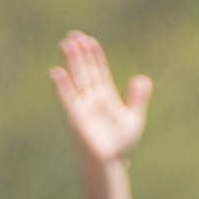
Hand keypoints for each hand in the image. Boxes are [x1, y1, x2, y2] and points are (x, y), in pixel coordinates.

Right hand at [50, 32, 149, 166]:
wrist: (111, 164)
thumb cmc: (120, 144)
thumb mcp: (133, 118)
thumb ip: (138, 98)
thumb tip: (142, 78)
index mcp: (105, 97)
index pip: (98, 71)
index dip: (93, 56)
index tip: (88, 40)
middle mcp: (92, 99)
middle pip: (85, 71)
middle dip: (80, 54)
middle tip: (73, 35)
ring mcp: (82, 107)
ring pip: (76, 80)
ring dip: (71, 63)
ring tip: (65, 44)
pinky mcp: (75, 118)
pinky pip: (67, 100)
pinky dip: (62, 87)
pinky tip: (56, 72)